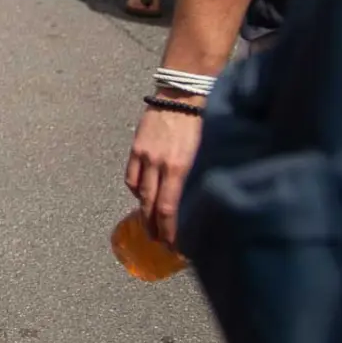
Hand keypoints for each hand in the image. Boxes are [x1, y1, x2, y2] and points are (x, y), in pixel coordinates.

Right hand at [125, 106, 204, 246]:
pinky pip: (131, 178)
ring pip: (141, 196)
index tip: (178, 248)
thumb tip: (206, 206)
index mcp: (182, 168)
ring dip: (145, 217)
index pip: (171, 210)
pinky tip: (143, 200)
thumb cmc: (205, 123)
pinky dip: (137, 192)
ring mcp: (146, 157)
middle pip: (154, 207)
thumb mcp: (210, 153)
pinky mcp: (136, 148)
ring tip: (151, 230)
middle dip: (158, 231)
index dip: (173, 232)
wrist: (185, 94)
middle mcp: (161, 165)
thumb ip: (204, 178)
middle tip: (163, 245)